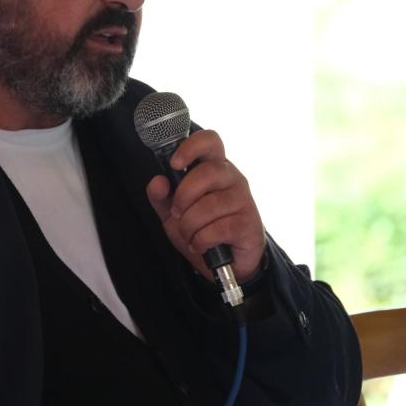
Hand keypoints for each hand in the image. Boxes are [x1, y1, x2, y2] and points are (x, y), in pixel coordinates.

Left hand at [145, 130, 266, 282]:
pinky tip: (201, 245)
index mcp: (214, 168)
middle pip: (207, 172)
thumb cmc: (203, 230)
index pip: (210, 141)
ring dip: (189, 225)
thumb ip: (162, 197)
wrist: (228, 264)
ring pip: (209, 205)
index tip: (175, 164)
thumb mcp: (174, 214)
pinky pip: (217, 228)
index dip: (191, 147)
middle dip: (183, 196)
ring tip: (189, 235)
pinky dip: (201, 241)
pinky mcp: (248, 224)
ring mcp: (243, 200)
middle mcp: (232, 178)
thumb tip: (158, 181)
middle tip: (177, 213)